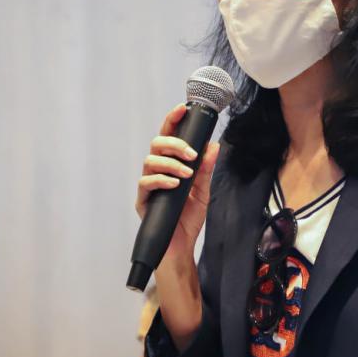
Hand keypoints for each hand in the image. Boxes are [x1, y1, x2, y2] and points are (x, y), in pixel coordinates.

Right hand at [135, 104, 219, 263]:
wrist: (180, 247)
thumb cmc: (188, 219)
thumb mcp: (203, 191)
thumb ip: (206, 169)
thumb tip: (213, 146)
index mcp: (170, 165)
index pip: (168, 137)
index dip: (172, 121)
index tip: (182, 109)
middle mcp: (156, 172)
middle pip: (156, 144)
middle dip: (174, 144)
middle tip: (191, 155)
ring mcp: (148, 186)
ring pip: (150, 161)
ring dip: (170, 163)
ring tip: (186, 174)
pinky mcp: (143, 201)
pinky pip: (146, 183)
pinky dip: (161, 180)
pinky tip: (174, 184)